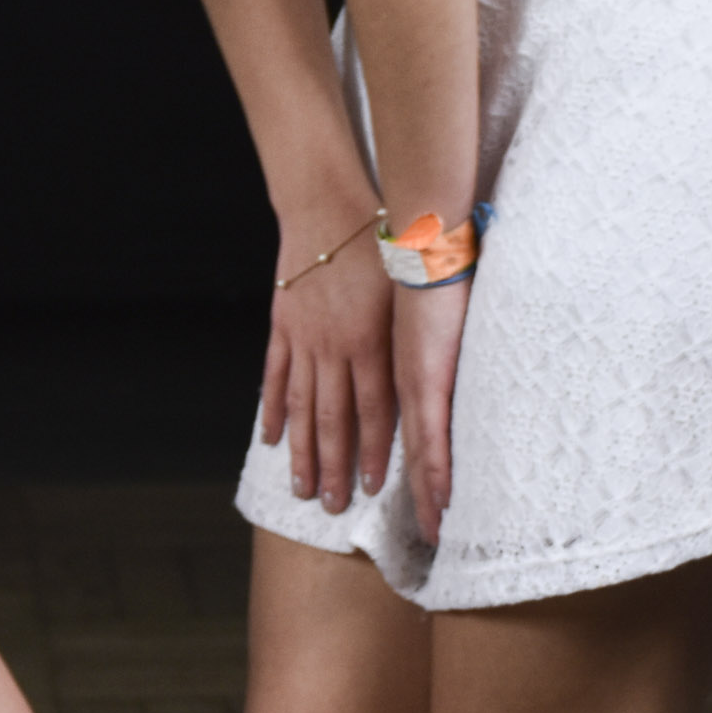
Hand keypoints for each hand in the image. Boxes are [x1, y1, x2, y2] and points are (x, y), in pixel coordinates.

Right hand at [261, 228, 397, 511]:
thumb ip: (416, 334)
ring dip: (303, 451)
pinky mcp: (283, 324)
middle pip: (334, 418)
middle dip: (335, 466)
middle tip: (333, 507)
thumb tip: (438, 376)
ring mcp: (304, 338)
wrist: (328, 204)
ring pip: (303, 406)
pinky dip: (274, 409)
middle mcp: (336, 346)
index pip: (375, 409)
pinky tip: (273, 439)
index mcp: (373, 339)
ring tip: (302, 488)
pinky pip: (277, 376)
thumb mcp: (407, 287)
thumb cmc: (379, 240)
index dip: (375, 451)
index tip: (375, 487)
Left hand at [392, 275, 469, 543]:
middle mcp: (408, 389)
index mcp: (408, 375)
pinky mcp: (428, 379)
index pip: (413, 435)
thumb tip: (469, 356)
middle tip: (428, 536)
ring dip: (427, 497)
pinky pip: (432, 436)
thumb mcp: (438, 322)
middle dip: (421, 498)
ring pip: (420, 456)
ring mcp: (417, 387)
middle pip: (414, 456)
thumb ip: (450, 346)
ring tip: (434, 531)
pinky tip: (440, 499)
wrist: (423, 249)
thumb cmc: (437, 276)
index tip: (425, 503)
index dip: (419, 473)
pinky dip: (436, 471)